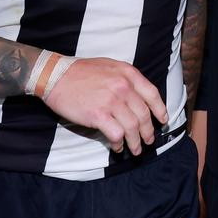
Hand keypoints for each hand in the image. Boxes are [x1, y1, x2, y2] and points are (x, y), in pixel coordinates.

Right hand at [41, 57, 167, 154]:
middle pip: (144, 115)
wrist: (55, 75)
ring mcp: (111, 101)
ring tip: (136, 150)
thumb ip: (125, 79)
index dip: (159, 110)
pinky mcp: (98, 115)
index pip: (152, 94)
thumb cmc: (80, 72)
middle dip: (148, 131)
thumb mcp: (109, 66)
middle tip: (148, 140)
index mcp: (127, 74)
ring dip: (136, 142)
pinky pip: (116, 135)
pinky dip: (119, 144)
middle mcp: (122, 87)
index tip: (162, 120)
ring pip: (133, 128)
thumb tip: (138, 98)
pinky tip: (117, 147)